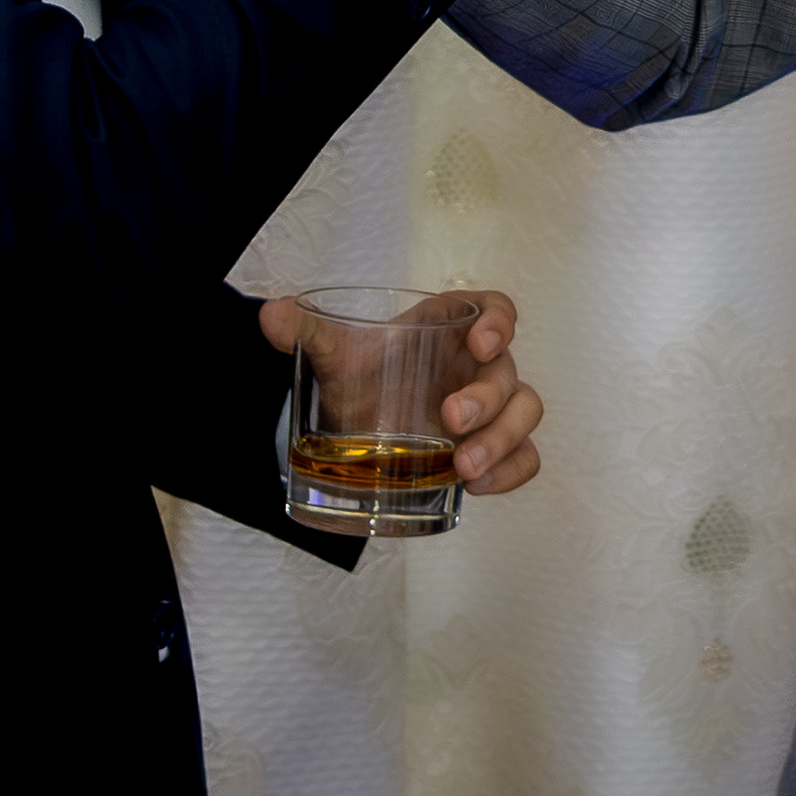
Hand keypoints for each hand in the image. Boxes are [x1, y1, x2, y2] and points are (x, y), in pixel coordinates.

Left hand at [256, 288, 549, 495]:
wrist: (358, 420)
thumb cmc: (362, 375)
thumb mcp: (335, 353)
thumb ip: (305, 331)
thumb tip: (270, 316)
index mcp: (451, 327)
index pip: (495, 308)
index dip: (500, 320)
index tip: (481, 339)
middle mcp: (479, 365)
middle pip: (507, 372)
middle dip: (487, 398)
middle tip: (450, 420)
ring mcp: (492, 409)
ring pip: (525, 414)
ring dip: (503, 440)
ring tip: (463, 468)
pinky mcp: (494, 448)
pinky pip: (525, 457)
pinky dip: (511, 471)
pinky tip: (478, 487)